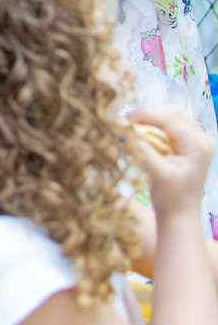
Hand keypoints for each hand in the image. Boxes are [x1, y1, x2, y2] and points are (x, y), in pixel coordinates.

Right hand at [131, 104, 213, 219]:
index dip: (144, 114)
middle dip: (148, 114)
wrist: (181, 213)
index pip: (170, 117)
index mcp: (197, 145)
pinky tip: (146, 135)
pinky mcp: (190, 143)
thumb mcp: (156, 173)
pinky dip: (156, 125)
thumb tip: (124, 130)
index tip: (124, 123)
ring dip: (152, 118)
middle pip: (173, 111)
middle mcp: (201, 139)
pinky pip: (172, 124)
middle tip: (128, 125)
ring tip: (136, 130)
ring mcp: (197, 140)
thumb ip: (142, 149)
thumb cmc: (171, 197)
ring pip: (172, 115)